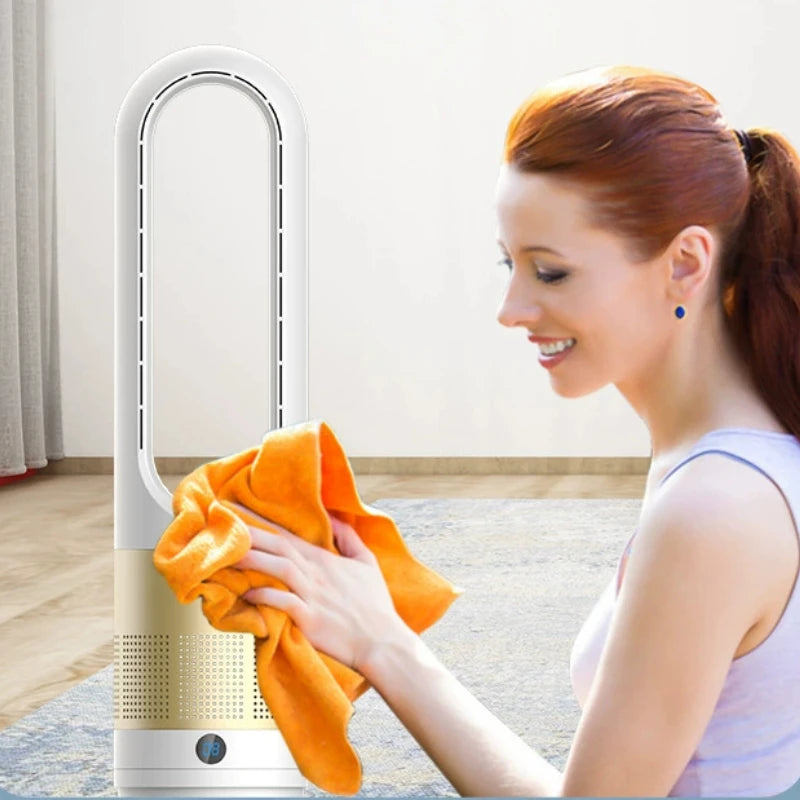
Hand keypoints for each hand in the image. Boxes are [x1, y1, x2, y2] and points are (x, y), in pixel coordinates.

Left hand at [228, 502, 405, 672]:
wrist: (382, 642)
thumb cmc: (375, 605)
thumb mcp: (367, 563)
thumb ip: (349, 538)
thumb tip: (334, 517)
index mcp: (325, 559)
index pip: (288, 534)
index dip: (262, 521)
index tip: (238, 511)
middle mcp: (316, 573)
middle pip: (278, 546)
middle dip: (249, 533)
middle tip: (222, 522)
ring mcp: (313, 595)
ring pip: (278, 568)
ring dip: (252, 560)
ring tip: (227, 555)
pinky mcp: (310, 619)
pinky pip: (283, 603)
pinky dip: (264, 597)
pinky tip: (246, 595)